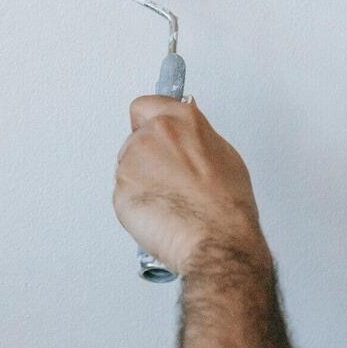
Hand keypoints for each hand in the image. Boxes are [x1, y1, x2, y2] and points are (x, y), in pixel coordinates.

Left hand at [113, 96, 269, 274]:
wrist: (217, 242)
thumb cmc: (226, 207)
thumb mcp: (223, 156)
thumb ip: (195, 137)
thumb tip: (185, 133)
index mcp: (181, 121)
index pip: (145, 106)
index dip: (146, 121)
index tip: (148, 130)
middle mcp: (152, 135)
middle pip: (134, 140)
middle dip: (146, 158)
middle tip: (170, 181)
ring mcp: (133, 162)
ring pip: (128, 168)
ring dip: (141, 182)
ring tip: (171, 201)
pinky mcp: (120, 189)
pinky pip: (123, 194)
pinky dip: (136, 204)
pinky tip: (161, 214)